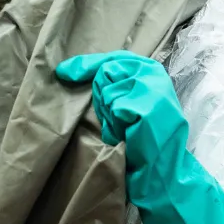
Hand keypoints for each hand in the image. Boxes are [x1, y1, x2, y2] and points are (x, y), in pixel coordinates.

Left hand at [56, 51, 185, 161]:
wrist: (162, 165)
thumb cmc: (142, 134)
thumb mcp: (131, 100)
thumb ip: (113, 83)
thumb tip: (68, 71)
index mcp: (151, 68)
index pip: (112, 58)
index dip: (85, 64)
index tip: (61, 72)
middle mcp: (154, 74)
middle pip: (105, 73)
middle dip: (103, 99)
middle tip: (122, 119)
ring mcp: (152, 89)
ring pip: (108, 93)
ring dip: (110, 115)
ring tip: (128, 127)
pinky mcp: (147, 107)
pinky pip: (115, 109)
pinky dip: (117, 125)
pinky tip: (129, 132)